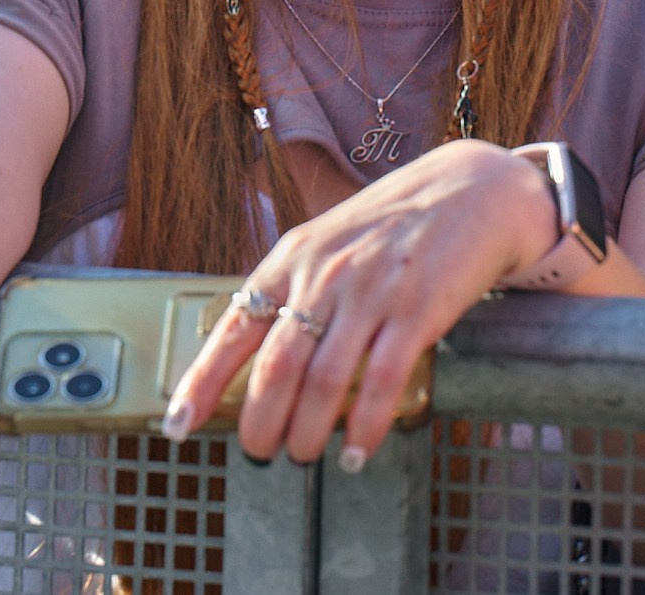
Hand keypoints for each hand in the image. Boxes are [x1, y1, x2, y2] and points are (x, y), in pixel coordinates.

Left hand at [163, 139, 554, 467]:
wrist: (467, 190)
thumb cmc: (388, 226)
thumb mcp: (325, 244)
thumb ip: (292, 291)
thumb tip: (255, 352)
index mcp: (291, 259)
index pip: (234, 327)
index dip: (202, 381)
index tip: (176, 423)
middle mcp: (324, 276)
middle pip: (276, 364)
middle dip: (259, 420)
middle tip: (257, 451)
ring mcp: (371, 293)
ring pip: (324, 380)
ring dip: (308, 430)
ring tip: (302, 455)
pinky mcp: (417, 310)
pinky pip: (382, 380)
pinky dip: (365, 424)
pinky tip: (357, 451)